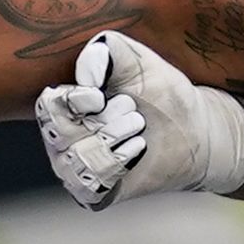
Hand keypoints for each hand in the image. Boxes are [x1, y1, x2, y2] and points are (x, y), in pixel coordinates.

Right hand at [36, 35, 243, 209]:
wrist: (194, 130)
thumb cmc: (161, 93)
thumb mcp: (137, 60)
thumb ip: (107, 51)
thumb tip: (84, 76)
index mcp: (65, 106)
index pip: (49, 105)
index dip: (74, 100)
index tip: (100, 96)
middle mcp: (62, 139)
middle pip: (62, 133)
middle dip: (104, 120)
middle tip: (132, 112)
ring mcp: (75, 169)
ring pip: (78, 159)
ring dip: (113, 140)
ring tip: (139, 131)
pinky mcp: (93, 193)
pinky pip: (90, 186)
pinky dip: (116, 165)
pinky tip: (137, 151)